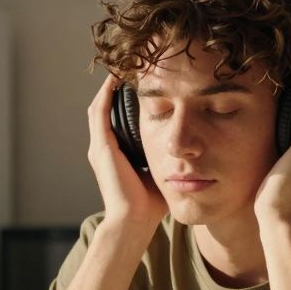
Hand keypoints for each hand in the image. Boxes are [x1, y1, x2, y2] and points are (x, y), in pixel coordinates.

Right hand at [86, 74, 167, 230]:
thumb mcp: (161, 173)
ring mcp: (99, 146)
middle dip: (115, 89)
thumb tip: (191, 149)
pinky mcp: (101, 147)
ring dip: (109, 87)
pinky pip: (100, 113)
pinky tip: (116, 80)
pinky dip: (106, 95)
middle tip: (130, 69)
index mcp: (115, 154)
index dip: (124, 101)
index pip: (117, 119)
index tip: (141, 84)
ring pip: (99, 106)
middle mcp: (103, 147)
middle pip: (105, 108)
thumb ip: (168, 159)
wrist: (134, 222)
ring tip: (122, 68)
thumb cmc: (150, 205)